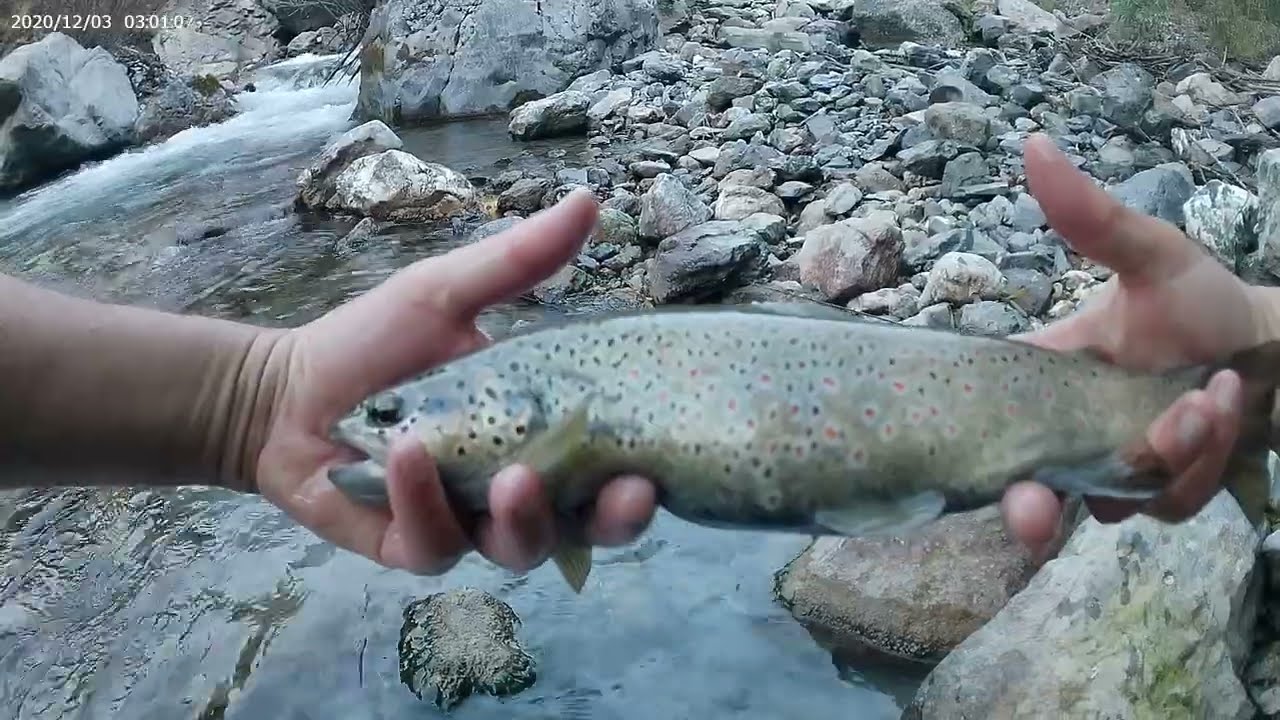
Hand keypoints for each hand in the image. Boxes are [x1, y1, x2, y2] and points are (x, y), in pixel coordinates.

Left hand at [253, 189, 657, 574]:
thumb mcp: (448, 293)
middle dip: (610, 522)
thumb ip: (519, 261)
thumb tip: (590, 200)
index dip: (638, 485)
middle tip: (622, 495)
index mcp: (539, 437)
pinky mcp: (412, 548)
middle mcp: (514, 492)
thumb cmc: (373, 342)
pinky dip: (425, 504)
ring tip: (509, 479)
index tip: (654, 469)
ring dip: (523, 519)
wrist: (286, 390)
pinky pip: (437, 546)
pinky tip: (405, 456)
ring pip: (517, 551)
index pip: (607, 474)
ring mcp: (466, 526)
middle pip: (583, 529)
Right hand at [1000, 134, 1262, 556]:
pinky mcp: (1163, 493)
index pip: (989, 422)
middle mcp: (1069, 434)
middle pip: (1027, 493)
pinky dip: (1200, 457)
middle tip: (1032, 513)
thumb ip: (1091, 216)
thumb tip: (1033, 144)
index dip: (973, 454)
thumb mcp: (1150, 254)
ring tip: (1209, 396)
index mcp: (1046, 380)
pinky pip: (1168, 500)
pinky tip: (1226, 403)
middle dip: (1026, 513)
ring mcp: (1114, 469)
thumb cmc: (1198, 300)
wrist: (1271, 349)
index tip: (967, 469)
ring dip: (1163, 454)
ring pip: (1113, 497)